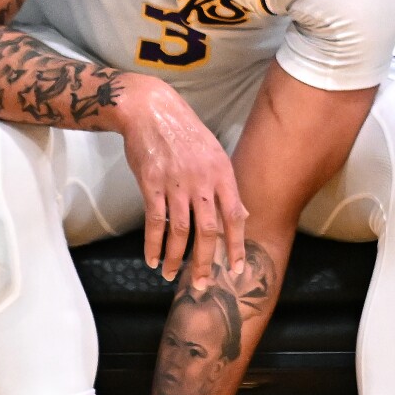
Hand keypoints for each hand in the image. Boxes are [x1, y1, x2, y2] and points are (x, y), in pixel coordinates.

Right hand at [118, 78, 246, 287]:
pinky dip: (153, 244)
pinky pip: (154, 222)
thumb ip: (227, 187)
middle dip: (205, 262)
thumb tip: (243, 215)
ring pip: (179, 231)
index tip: (235, 268)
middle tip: (202, 284)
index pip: (234, 217)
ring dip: (174, 258)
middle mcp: (202, 181)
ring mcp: (176, 183)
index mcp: (222, 173)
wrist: (150, 110)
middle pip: (208, 231)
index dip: (236, 245)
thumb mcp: (214, 153)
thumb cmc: (184, 132)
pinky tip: (152, 259)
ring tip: (170, 275)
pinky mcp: (151, 184)